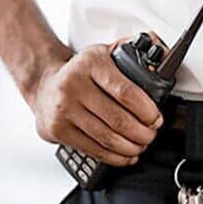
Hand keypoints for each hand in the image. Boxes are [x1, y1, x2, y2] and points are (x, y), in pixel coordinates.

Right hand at [34, 32, 168, 166]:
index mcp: (90, 63)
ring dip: (131, 147)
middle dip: (143, 133)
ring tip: (141, 145)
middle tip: (151, 134)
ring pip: (107, 138)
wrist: (45, 85)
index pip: (126, 92)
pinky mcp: (58, 130)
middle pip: (118, 120)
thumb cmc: (80, 72)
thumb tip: (158, 46)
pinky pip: (93, 150)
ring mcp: (64, 109)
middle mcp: (73, 84)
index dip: (146, 110)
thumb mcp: (103, 53)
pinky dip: (115, 157)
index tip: (156, 118)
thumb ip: (131, 48)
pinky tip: (125, 155)